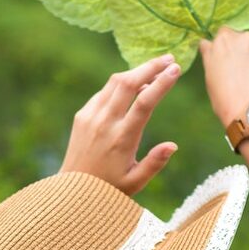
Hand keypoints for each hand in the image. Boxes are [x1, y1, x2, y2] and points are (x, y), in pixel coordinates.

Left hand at [59, 53, 182, 195]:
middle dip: (151, 67)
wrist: (72, 191)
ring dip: (136, 71)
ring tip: (155, 68)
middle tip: (170, 59)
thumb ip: (154, 163)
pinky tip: (134, 85)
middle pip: (129, 83)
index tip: (176, 69)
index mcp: (122, 139)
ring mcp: (90, 117)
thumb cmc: (109, 188)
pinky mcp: (82, 115)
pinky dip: (121, 84)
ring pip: (115, 82)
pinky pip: (104, 92)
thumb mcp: (136, 182)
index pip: (144, 103)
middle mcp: (105, 123)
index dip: (161, 83)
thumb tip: (173, 145)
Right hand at [197, 27, 248, 127]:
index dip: (227, 47)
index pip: (225, 33)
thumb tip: (206, 42)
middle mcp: (246, 38)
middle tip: (243, 75)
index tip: (228, 60)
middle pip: (246, 41)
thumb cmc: (224, 97)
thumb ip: (209, 53)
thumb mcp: (209, 74)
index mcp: (224, 39)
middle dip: (245, 53)